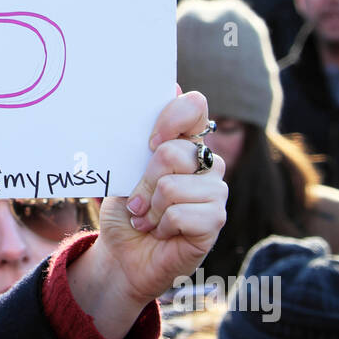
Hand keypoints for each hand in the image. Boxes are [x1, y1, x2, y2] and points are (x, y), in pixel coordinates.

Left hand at [94, 88, 227, 303]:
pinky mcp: (215, 220)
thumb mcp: (125, 170)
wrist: (123, 255)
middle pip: (174, 152)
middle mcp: (206, 161)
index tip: (149, 141)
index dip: (172, 117)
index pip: (194, 106)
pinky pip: (180, 214)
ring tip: (148, 219)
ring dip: (150, 208)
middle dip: (144, 181)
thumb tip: (171, 84)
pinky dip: (161, 226)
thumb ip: (143, 136)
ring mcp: (215, 190)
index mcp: (185, 142)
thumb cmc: (127, 211)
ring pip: (173, 186)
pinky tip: (162, 232)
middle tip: (137, 202)